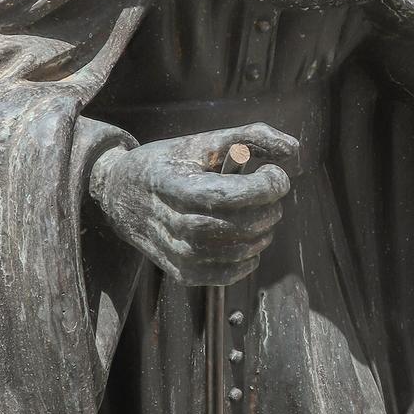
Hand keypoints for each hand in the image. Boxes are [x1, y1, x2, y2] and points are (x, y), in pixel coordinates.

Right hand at [89, 124, 296, 286]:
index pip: (226, 197)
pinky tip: (250, 238)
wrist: (120, 194)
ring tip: (261, 212)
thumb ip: (250, 138)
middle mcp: (171, 225)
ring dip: (263, 232)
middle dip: (268, 208)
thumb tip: (293, 149)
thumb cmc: (167, 163)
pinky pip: (227, 275)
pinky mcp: (182, 272)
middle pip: (236, 226)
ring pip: (237, 252)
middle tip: (270, 193)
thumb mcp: (202, 141)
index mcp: (172, 187)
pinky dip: (249, 258)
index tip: (274, 174)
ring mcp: (176, 253)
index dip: (261, 188)